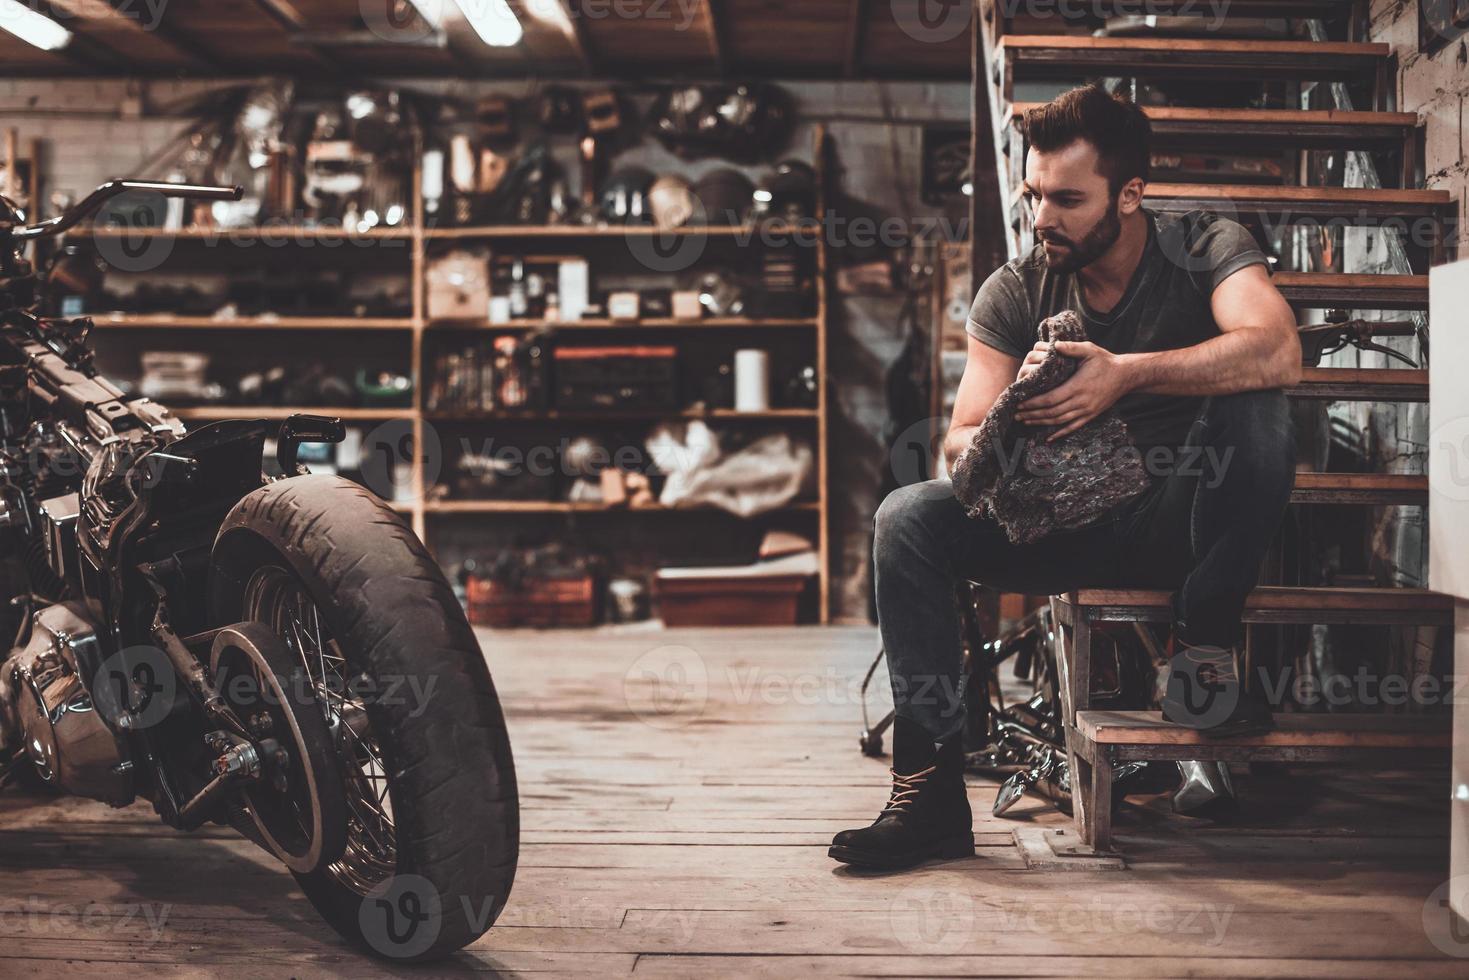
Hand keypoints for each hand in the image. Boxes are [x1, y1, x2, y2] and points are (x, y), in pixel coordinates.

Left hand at [1014, 340, 1132, 441]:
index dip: (1034, 403)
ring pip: (1060, 421)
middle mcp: (1081, 402)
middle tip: (1016, 414)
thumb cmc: (1105, 361)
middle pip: (1052, 412)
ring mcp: (1086, 411)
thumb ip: (1071, 348)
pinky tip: (1048, 438)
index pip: (1050, 399)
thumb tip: (1054, 345)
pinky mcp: (1091, 415)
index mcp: (1077, 386)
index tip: (1020, 402)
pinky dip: (1060, 433)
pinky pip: (1073, 427)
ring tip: (1026, 421)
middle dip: (1032, 414)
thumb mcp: (1089, 350)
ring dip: (1041, 423)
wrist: (1126, 375)